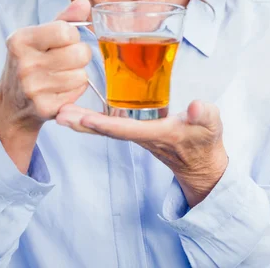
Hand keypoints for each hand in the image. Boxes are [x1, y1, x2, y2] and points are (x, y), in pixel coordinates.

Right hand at [0, 0, 91, 134]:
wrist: (11, 107)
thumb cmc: (30, 63)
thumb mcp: (39, 37)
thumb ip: (64, 18)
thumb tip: (84, 2)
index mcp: (21, 40)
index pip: (67, 31)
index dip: (71, 36)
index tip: (62, 42)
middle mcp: (24, 64)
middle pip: (80, 53)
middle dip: (79, 55)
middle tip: (66, 60)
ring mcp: (33, 88)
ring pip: (82, 74)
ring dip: (78, 74)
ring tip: (61, 75)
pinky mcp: (44, 107)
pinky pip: (79, 91)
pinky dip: (75, 90)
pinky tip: (60, 90)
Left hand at [56, 100, 227, 206]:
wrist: (203, 163)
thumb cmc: (205, 141)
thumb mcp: (210, 125)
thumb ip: (204, 115)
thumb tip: (195, 107)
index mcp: (157, 134)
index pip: (127, 130)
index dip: (106, 125)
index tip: (85, 119)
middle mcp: (142, 136)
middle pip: (108, 130)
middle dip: (83, 124)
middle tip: (59, 115)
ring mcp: (137, 134)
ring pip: (106, 127)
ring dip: (83, 121)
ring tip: (60, 112)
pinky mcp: (136, 130)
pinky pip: (110, 124)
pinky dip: (93, 119)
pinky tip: (79, 111)